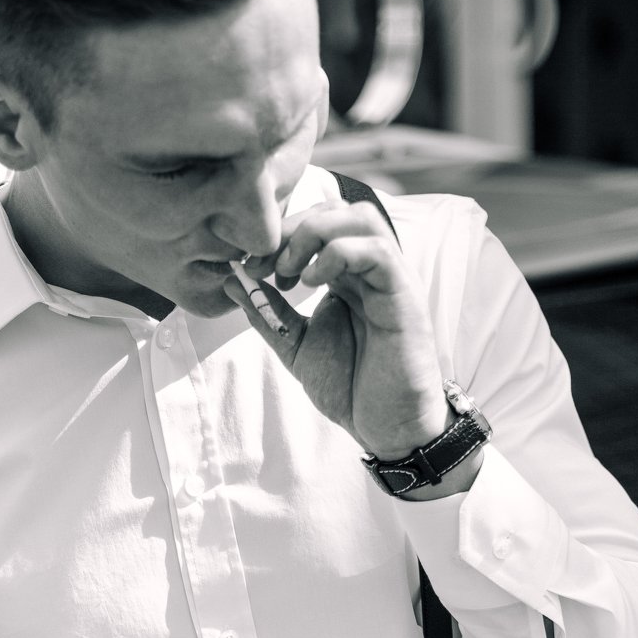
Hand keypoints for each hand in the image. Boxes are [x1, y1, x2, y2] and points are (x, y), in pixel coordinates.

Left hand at [223, 198, 450, 461]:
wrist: (387, 426)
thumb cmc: (350, 387)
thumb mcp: (295, 345)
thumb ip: (268, 312)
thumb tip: (233, 280)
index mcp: (345, 275)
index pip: (316, 224)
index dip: (278, 236)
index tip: (249, 266)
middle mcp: (369, 268)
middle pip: (336, 210)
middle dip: (292, 228)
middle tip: (263, 264)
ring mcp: (389, 278)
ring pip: (360, 218)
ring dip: (316, 233)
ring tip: (291, 272)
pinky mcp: (404, 294)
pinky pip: (378, 251)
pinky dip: (340, 254)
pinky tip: (312, 283)